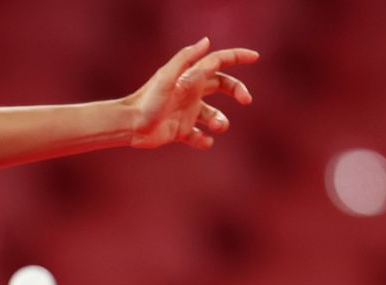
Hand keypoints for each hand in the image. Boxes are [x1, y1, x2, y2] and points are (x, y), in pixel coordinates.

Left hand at [125, 37, 258, 149]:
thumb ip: (186, 59)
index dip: (236, 57)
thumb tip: (207, 42)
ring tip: (216, 126)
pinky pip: (201, 137)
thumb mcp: (167, 76)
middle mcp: (191, 93)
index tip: (255, 57)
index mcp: (189, 77)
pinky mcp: (182, 131)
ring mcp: (187, 113)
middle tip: (247, 100)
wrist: (130, 125)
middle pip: (223, 86)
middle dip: (238, 90)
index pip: (217, 62)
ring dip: (221, 121)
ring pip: (215, 115)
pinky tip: (202, 140)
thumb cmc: (147, 100)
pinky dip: (205, 141)